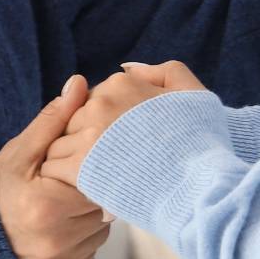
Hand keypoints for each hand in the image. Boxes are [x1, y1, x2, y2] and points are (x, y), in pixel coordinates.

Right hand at [0, 74, 114, 258]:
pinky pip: (87, 254)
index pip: (97, 180)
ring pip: (99, 232)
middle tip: (64, 186)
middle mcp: (56, 243)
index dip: (91, 169)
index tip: (79, 164)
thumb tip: (79, 84)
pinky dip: (78, 240)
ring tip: (58, 208)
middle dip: (90, 193)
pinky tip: (55, 229)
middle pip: (103, 208)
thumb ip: (53, 121)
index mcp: (48, 207)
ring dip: (87, 218)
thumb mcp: (18, 153)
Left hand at [41, 60, 207, 188]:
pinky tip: (91, 191)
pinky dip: (70, 181)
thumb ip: (161, 72)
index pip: (95, 100)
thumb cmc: (201, 143)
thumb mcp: (191, 93)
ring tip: (99, 181)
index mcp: (122, 83)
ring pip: (62, 144)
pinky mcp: (81, 165)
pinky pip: (58, 168)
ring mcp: (89, 134)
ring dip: (75, 162)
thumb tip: (126, 67)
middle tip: (110, 166)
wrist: (202, 186)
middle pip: (76, 120)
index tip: (122, 147)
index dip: (107, 127)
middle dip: (88, 142)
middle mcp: (101, 103)